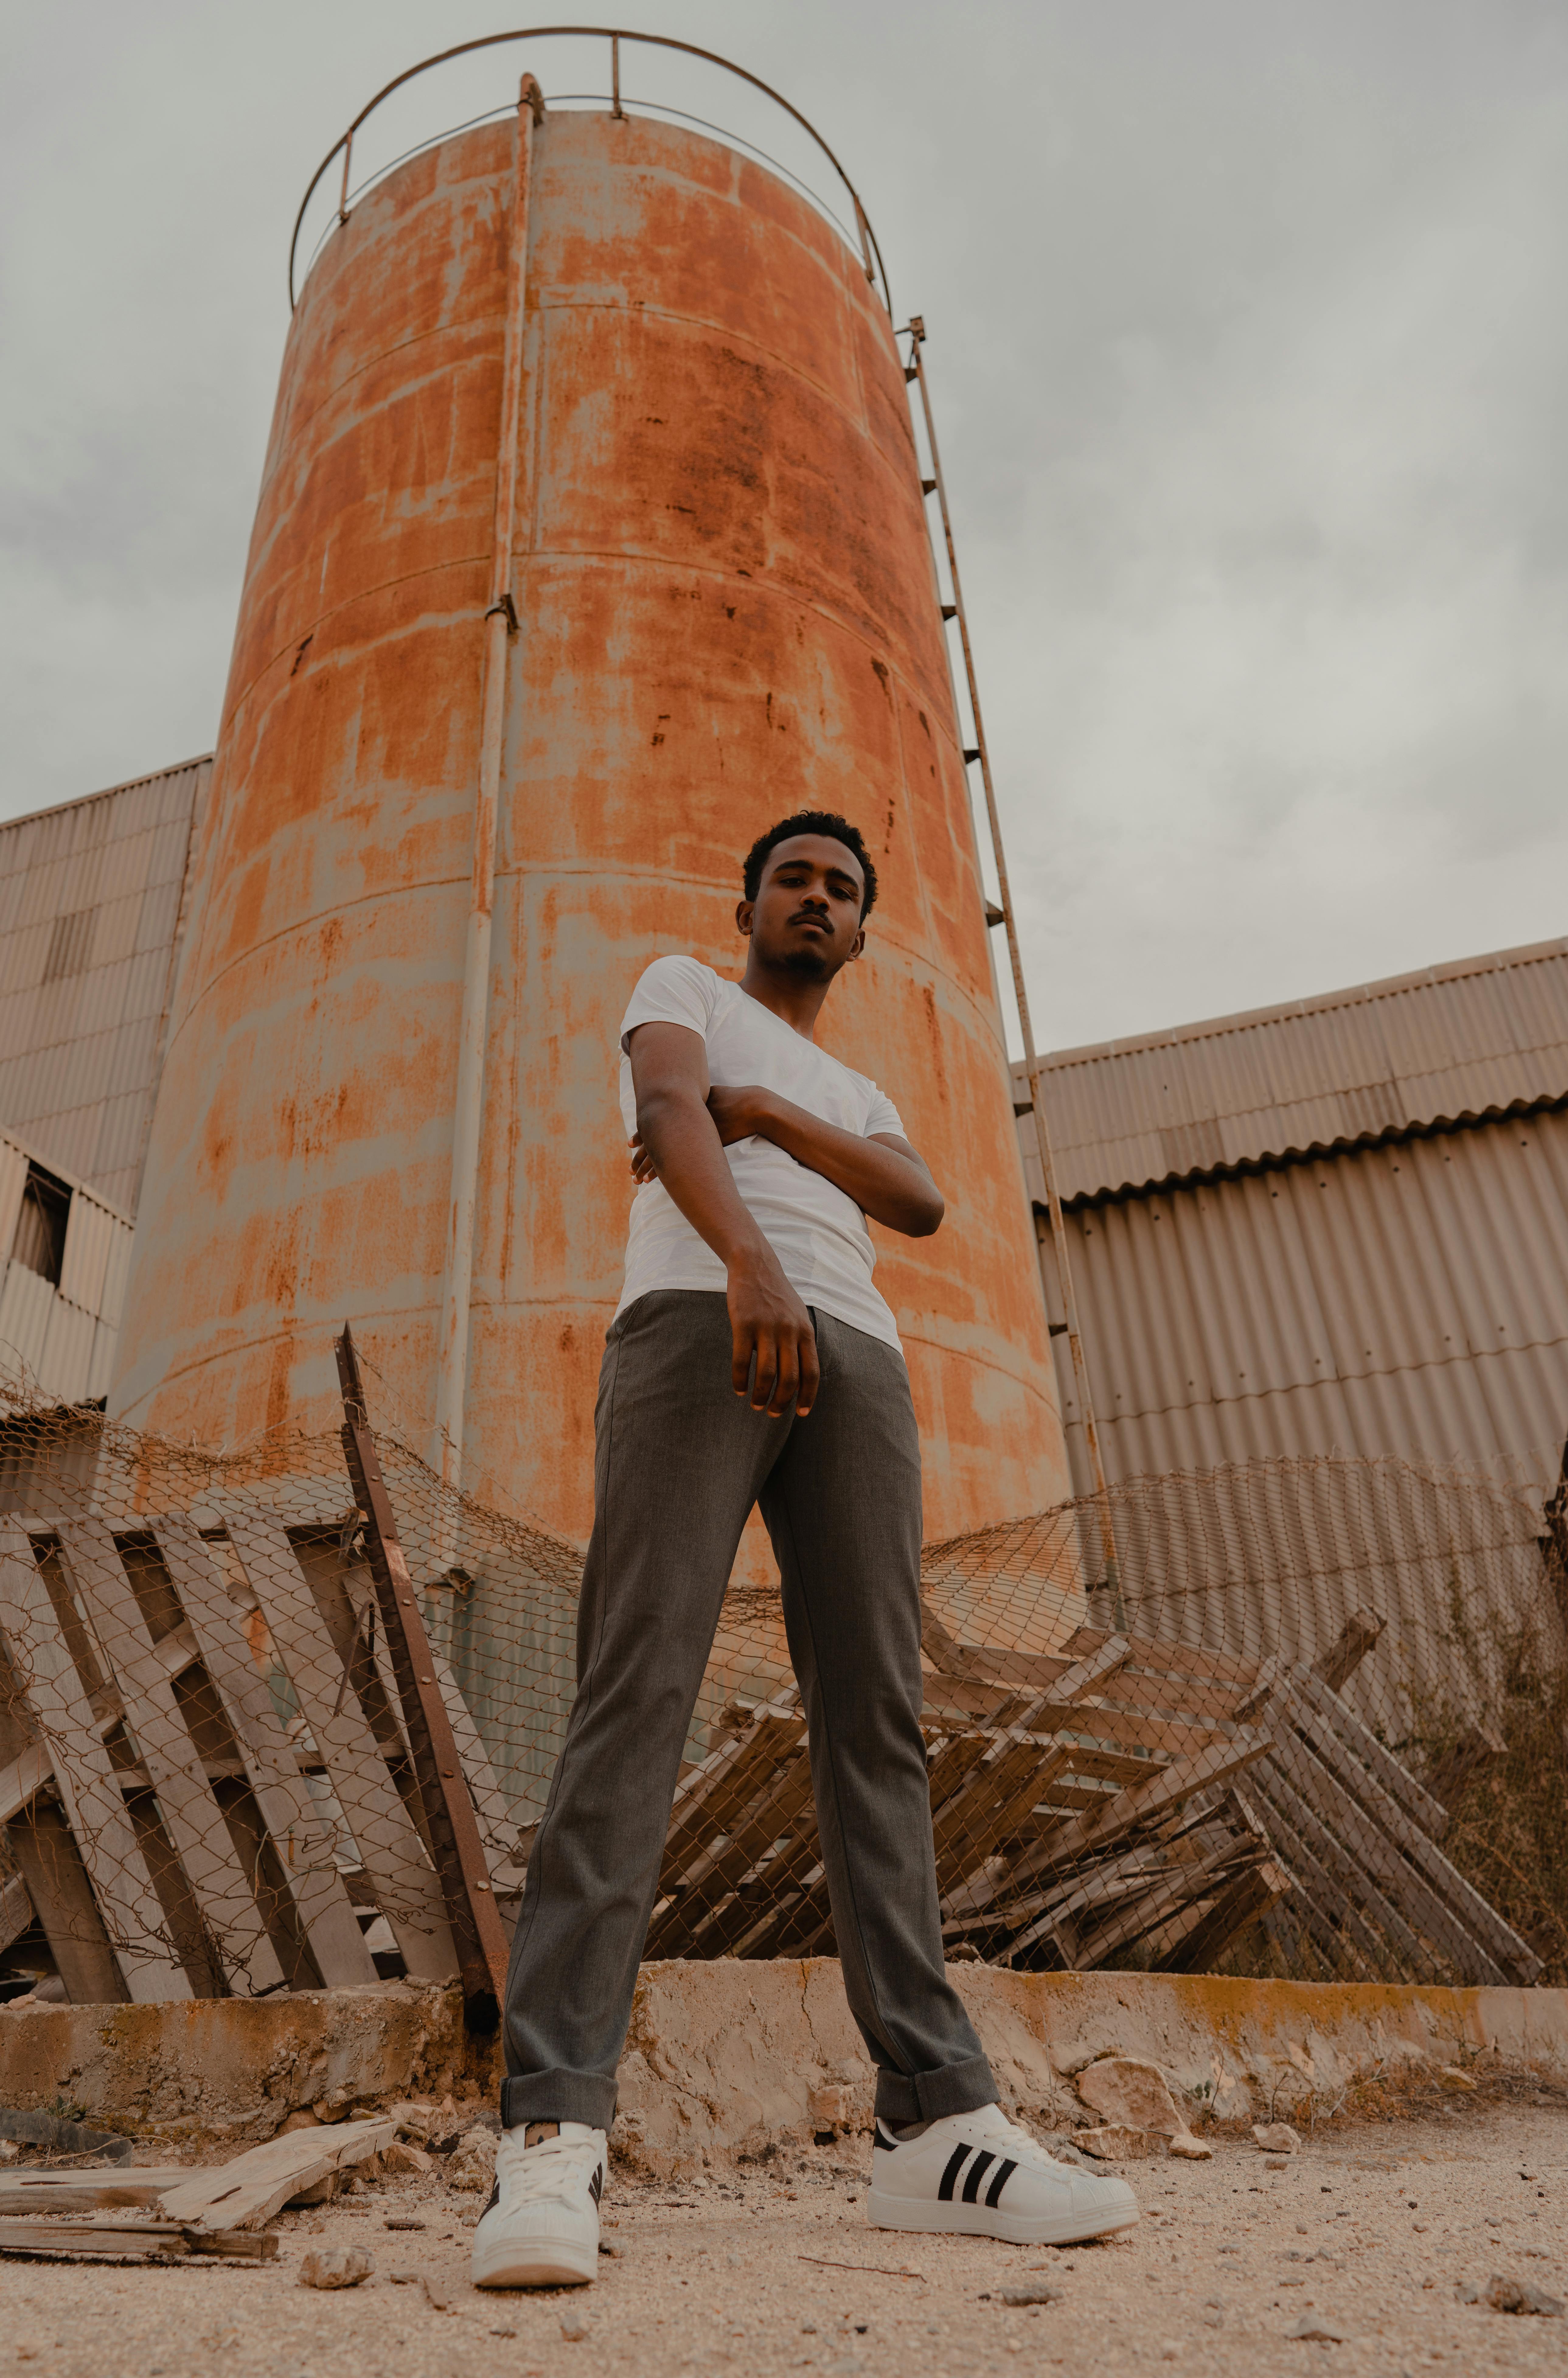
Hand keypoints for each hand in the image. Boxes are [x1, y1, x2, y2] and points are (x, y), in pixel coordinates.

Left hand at [629, 1085, 767, 1182]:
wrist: (751, 1109)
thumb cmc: (734, 1101)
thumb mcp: (709, 1097)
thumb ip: (697, 1103)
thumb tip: (692, 1102)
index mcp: (678, 1111)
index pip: (652, 1125)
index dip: (641, 1137)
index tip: (630, 1144)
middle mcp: (677, 1126)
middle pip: (651, 1144)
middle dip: (639, 1158)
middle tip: (630, 1169)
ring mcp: (686, 1140)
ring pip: (658, 1157)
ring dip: (645, 1169)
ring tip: (636, 1180)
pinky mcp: (696, 1153)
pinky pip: (672, 1167)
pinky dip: (659, 1175)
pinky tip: (651, 1182)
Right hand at [727, 1249, 818, 1416]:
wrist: (755, 1266)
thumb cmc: (776, 1296)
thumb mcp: (797, 1317)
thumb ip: (801, 1342)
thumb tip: (801, 1378)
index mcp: (805, 1332)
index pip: (812, 1373)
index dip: (808, 1397)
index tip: (802, 1414)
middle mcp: (789, 1331)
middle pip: (790, 1378)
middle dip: (782, 1402)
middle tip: (773, 1414)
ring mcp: (766, 1327)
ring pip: (767, 1373)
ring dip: (762, 1395)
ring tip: (756, 1404)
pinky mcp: (744, 1324)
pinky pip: (742, 1360)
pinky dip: (740, 1379)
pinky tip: (738, 1388)